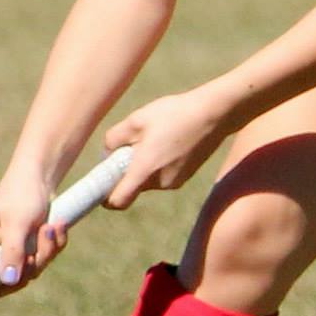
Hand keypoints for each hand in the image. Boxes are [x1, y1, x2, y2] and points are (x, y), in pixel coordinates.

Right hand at [0, 164, 70, 312]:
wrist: (40, 175)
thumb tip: (9, 282)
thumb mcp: (17, 222)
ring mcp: (12, 252)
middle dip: (28, 270)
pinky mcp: (30, 248)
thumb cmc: (21, 193)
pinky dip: (54, 246)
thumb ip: (12, 252)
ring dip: (46, 252)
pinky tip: (58, 226)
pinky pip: (44, 261)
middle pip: (4, 284)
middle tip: (41, 239)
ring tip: (52, 226)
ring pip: (29, 274)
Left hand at [103, 87, 232, 208]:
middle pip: (133, 187)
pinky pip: (162, 175)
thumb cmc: (173, 113)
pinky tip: (167, 140)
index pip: (118, 201)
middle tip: (130, 146)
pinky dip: (158, 164)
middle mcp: (160, 182)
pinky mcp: (185, 176)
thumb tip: (106, 154)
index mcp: (145, 170)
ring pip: (148, 180)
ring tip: (154, 137)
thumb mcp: (136, 119)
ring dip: (143, 166)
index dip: (106, 198)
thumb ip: (114, 139)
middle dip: (126, 172)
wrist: (214, 114)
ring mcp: (174, 181)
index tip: (101, 187)